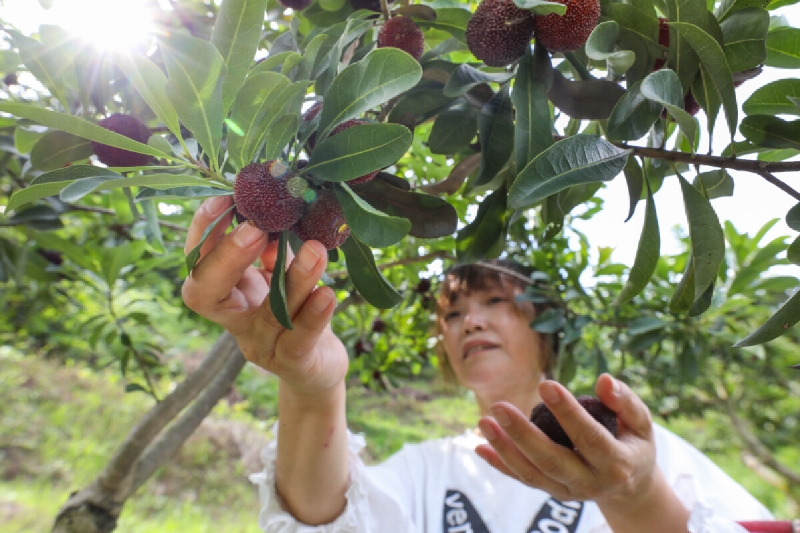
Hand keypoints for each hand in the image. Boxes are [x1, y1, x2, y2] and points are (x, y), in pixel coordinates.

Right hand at [181, 195, 348, 395]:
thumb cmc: (299, 311)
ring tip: (314, 250)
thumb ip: (277, 249)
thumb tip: (275, 215)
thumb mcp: (284, 275)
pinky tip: (327, 294)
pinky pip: (298, 341)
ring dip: (293, 279)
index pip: (197, 264)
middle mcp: (235, 321)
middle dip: (225, 258)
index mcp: (228, 294)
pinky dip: (313, 316)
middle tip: (254, 228)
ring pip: (269, 314)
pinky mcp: (291, 365)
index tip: (223, 200)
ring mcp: (260, 346)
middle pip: (204, 294)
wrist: (322, 365)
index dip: (203, 234)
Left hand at [475, 374, 662, 511]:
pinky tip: (479, 446)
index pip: (589, 437)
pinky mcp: (553, 493)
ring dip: (505, 449)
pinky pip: (523, 480)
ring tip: (484, 421)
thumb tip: (604, 380)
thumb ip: (626, 402)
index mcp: (617, 464)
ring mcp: (569, 492)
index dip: (567, 412)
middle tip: (499, 407)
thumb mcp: (641, 424)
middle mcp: (591, 482)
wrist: (630, 488)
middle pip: (552, 461)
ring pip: (532, 474)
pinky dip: (500, 465)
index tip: (546, 384)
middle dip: (523, 434)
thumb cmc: (633, 445)